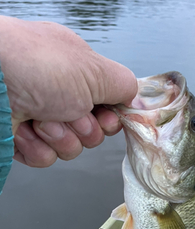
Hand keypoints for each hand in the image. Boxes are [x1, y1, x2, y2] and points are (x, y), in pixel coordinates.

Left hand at [0, 16, 136, 166]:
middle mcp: (59, 94)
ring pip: (70, 148)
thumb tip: (134, 98)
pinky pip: (45, 158)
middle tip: (69, 113)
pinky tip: (26, 130)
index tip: (106, 118)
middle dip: (84, 129)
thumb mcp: (95, 70)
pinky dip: (38, 147)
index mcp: (77, 72)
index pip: (107, 106)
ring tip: (42, 119)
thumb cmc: (38, 66)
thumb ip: (124, 85)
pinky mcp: (21, 139)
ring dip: (60, 138)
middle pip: (92, 132)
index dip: (110, 118)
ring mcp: (39, 117)